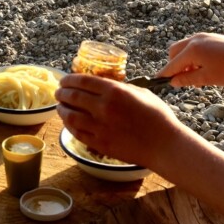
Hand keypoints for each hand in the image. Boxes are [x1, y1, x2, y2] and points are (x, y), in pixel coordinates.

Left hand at [55, 74, 184, 169]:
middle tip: (59, 92)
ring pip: (71, 116)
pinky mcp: (100, 144)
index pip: (83, 81)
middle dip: (62, 93)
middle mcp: (103, 108)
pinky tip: (68, 122)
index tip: (64, 79)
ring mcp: (100, 127)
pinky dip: (69, 126)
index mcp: (114, 91)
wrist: (164, 145)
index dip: (70, 79)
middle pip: (73, 97)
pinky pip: (77, 133)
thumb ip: (120, 88)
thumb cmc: (157, 116)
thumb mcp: (140, 92)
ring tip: (60, 106)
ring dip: (62, 109)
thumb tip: (104, 85)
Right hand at [161, 32, 223, 86]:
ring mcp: (203, 36)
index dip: (164, 74)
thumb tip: (173, 81)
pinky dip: (192, 56)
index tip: (157, 81)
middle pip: (173, 52)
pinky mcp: (210, 37)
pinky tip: (203, 67)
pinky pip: (194, 45)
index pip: (172, 64)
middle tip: (181, 80)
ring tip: (196, 75)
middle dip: (173, 65)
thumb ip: (188, 79)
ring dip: (183, 61)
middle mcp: (194, 40)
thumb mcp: (208, 78)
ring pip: (183, 48)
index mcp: (192, 50)